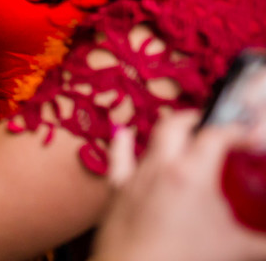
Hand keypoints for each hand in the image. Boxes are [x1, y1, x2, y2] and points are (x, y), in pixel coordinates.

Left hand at [92, 112, 265, 260]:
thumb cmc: (185, 259)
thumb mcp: (237, 248)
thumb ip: (263, 240)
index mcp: (192, 173)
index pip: (216, 136)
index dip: (235, 132)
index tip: (248, 137)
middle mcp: (161, 166)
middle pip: (176, 126)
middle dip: (195, 119)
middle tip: (210, 124)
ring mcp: (136, 176)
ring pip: (149, 139)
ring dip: (167, 131)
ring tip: (180, 131)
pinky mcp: (117, 190)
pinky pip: (116, 158)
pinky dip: (121, 143)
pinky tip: (123, 133)